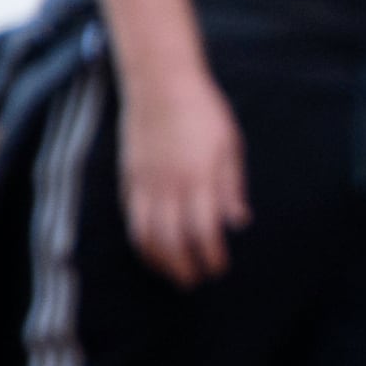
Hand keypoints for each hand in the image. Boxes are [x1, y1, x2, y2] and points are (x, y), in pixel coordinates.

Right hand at [118, 54, 246, 285]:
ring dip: (158, 260)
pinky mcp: (128, 177)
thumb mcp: (229, 146)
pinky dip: (140, 239)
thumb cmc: (203, 112)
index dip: (210, 256)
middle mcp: (169, 185)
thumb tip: (238, 222)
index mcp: (198, 178)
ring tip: (171, 274)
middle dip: (183, 267)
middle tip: (195, 281)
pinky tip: (150, 249)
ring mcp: (144, 182)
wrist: (159, 83)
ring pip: (145, 234)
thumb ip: (231, 186)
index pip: (204, 232)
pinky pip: (131, 217)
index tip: (218, 269)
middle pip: (172, 241)